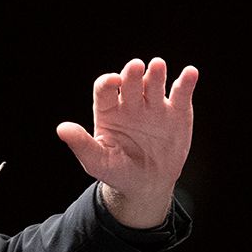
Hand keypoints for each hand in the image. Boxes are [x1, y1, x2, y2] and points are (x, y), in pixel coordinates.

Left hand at [56, 57, 197, 229]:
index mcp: (109, 110)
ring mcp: (155, 106)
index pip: (105, 89)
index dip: (108, 82)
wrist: (148, 185)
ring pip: (155, 84)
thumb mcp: (97, 161)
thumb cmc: (117, 172)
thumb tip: (62, 129)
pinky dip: (186, 82)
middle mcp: (131, 103)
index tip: (113, 81)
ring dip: (156, 73)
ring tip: (158, 65)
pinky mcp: (177, 112)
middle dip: (133, 74)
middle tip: (136, 66)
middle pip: (131, 82)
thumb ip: (81, 144)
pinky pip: (181, 94)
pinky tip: (190, 73)